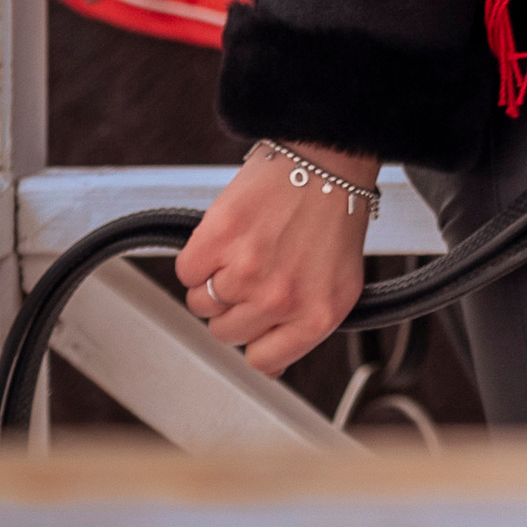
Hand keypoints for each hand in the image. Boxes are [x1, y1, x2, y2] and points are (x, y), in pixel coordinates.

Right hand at [175, 141, 374, 376]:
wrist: (325, 159)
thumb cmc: (334, 216)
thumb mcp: (339, 284)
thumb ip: (304, 328)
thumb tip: (269, 366)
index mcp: (318, 316)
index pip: (263, 362)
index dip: (257, 338)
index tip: (259, 320)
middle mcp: (283, 299)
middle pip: (227, 333)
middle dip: (236, 306)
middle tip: (257, 270)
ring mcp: (248, 270)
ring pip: (202, 304)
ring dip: (216, 279)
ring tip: (247, 248)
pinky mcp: (219, 239)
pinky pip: (187, 272)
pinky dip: (199, 256)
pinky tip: (229, 236)